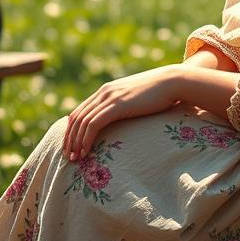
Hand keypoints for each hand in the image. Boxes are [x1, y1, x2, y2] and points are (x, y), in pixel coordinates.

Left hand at [62, 66, 180, 160]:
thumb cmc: (158, 94)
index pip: (79, 111)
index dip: (71, 130)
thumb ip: (123, 106)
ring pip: (83, 122)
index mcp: (106, 91)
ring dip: (76, 142)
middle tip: (68, 157)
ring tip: (75, 158)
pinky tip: (86, 151)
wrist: (171, 82)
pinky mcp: (118, 105)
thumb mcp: (134, 99)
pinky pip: (94, 124)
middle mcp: (104, 92)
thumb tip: (119, 120)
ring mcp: (110, 97)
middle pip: (76, 117)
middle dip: (69, 138)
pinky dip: (86, 139)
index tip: (70, 147)